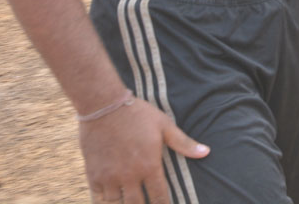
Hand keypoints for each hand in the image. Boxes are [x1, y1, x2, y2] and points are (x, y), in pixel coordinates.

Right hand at [79, 95, 208, 203]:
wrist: (103, 105)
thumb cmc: (137, 113)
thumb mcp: (163, 125)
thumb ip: (183, 142)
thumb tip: (206, 152)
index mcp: (149, 166)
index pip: (159, 197)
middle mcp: (129, 176)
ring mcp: (109, 177)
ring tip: (129, 203)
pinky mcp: (93, 173)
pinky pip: (98, 197)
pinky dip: (104, 202)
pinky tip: (110, 201)